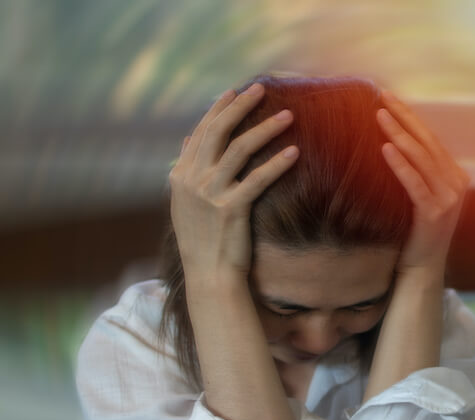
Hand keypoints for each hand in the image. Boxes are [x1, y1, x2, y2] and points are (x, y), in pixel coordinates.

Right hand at [168, 83, 298, 282]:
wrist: (209, 276)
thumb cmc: (204, 241)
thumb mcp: (187, 203)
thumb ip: (187, 170)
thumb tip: (187, 138)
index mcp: (181, 177)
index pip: (201, 132)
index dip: (218, 110)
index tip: (234, 91)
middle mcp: (192, 181)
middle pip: (217, 132)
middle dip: (239, 106)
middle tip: (260, 88)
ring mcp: (210, 194)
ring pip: (239, 150)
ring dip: (265, 129)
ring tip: (287, 115)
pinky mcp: (230, 210)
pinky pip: (257, 180)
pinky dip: (276, 164)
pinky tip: (294, 153)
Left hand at [376, 90, 468, 278]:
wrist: (420, 269)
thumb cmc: (412, 232)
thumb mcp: (418, 197)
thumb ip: (415, 173)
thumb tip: (388, 141)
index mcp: (455, 176)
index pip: (431, 139)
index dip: (410, 116)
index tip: (388, 97)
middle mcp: (457, 184)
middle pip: (427, 142)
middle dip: (404, 117)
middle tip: (381, 97)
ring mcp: (449, 199)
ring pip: (422, 158)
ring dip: (399, 134)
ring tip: (379, 115)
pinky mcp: (434, 213)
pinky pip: (415, 183)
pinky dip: (400, 164)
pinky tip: (385, 148)